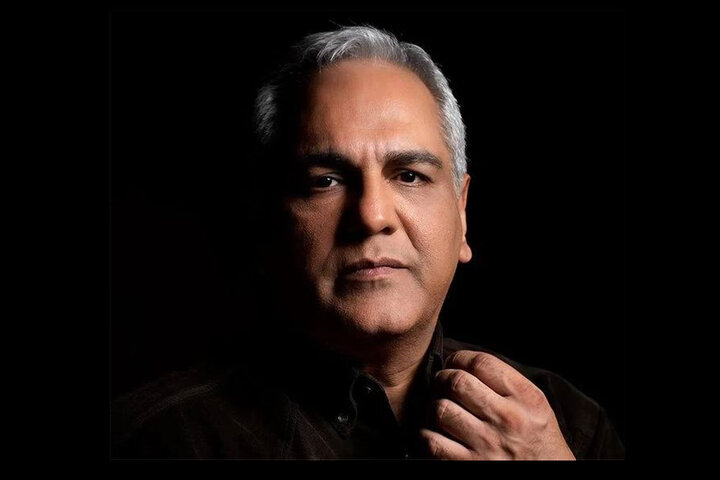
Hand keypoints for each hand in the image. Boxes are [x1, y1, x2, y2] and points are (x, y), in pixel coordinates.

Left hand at [419, 350, 574, 459]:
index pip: (481, 363)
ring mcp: (487, 445)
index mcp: (526, 399)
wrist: (550, 479)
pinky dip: (428, 434)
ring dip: (434, 406)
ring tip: (440, 409)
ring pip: (440, 409)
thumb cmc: (539, 444)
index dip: (459, 358)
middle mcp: (507, 420)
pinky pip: (432, 441)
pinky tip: (437, 433)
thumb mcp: (537, 407)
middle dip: (442, 378)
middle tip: (442, 384)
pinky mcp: (469, 466)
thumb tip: (466, 364)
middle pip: (457, 382)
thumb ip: (507, 384)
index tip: (455, 362)